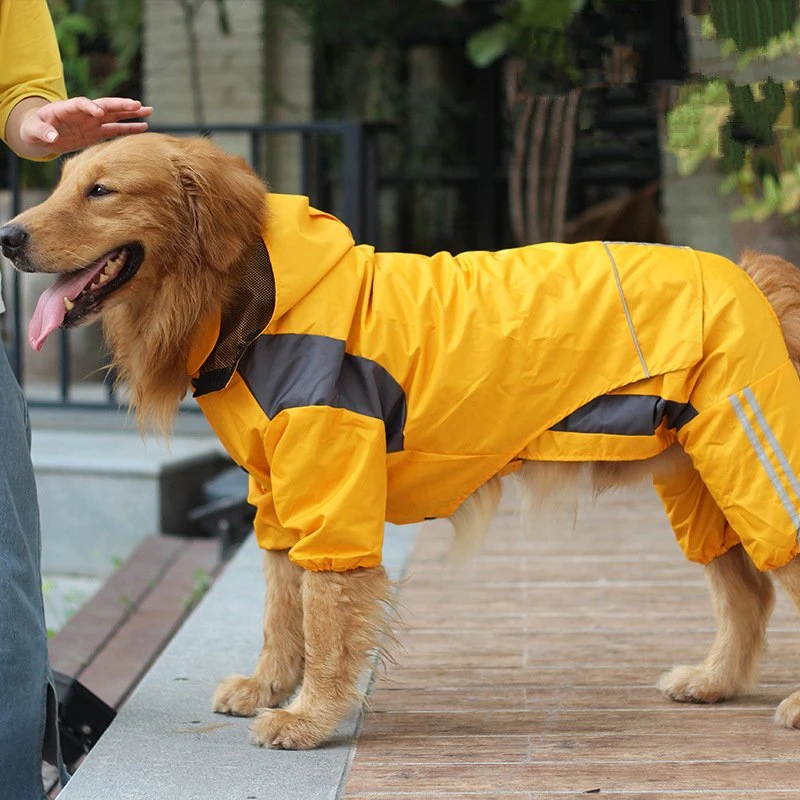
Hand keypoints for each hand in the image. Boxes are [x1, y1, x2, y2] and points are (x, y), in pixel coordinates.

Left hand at [18, 96, 151, 155]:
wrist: (39, 135)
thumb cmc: (33, 130)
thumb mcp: (33, 131)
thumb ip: (43, 132)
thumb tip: (53, 136)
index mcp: (66, 108)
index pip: (81, 103)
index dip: (90, 107)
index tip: (99, 113)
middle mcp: (82, 113)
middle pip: (104, 105)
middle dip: (119, 105)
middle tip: (136, 105)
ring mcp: (91, 122)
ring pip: (114, 115)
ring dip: (131, 113)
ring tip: (148, 111)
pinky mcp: (96, 132)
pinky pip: (115, 129)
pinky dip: (129, 128)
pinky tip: (143, 127)